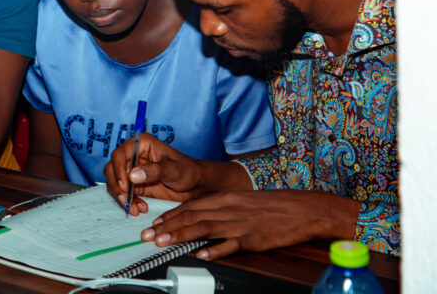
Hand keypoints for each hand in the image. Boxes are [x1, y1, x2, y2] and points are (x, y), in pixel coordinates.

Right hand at [104, 134, 206, 215]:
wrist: (196, 186)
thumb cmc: (188, 171)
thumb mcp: (173, 169)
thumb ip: (154, 170)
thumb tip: (132, 175)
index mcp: (141, 144)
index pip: (120, 155)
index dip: (118, 170)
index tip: (125, 186)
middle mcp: (133, 156)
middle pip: (112, 169)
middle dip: (117, 186)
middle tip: (125, 200)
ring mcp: (132, 171)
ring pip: (115, 183)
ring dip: (121, 197)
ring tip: (135, 209)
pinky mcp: (135, 185)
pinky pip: (124, 194)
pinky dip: (128, 202)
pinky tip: (140, 209)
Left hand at [140, 189, 360, 259]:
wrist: (303, 208)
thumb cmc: (273, 205)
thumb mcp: (242, 201)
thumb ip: (220, 208)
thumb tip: (200, 218)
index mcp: (226, 198)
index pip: (191, 205)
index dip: (171, 215)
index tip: (155, 223)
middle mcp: (229, 208)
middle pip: (192, 217)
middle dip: (167, 226)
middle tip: (148, 236)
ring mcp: (241, 224)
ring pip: (205, 228)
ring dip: (181, 236)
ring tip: (163, 242)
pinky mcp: (253, 238)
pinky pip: (231, 244)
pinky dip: (214, 250)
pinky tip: (201, 254)